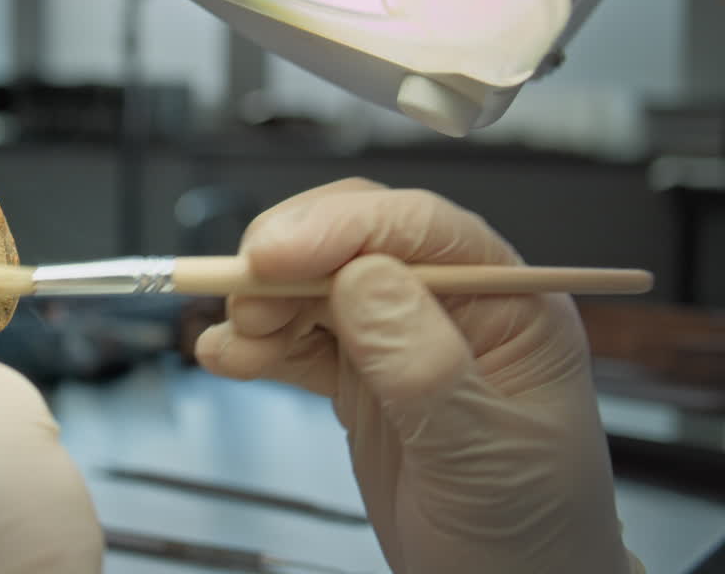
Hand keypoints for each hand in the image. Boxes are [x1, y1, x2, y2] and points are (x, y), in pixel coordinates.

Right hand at [196, 179, 642, 573]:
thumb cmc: (528, 526)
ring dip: (264, 304)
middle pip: (356, 242)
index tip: (274, 255)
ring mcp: (401, 337)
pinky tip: (227, 356)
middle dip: (290, 261)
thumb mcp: (479, 450)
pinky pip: (299, 339)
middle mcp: (452, 306)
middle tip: (243, 300)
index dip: (340, 228)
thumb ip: (422, 363)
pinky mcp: (361, 374)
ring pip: (316, 285)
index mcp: (509, 304)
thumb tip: (362, 276)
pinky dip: (256, 344)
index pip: (420, 230)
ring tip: (235, 343)